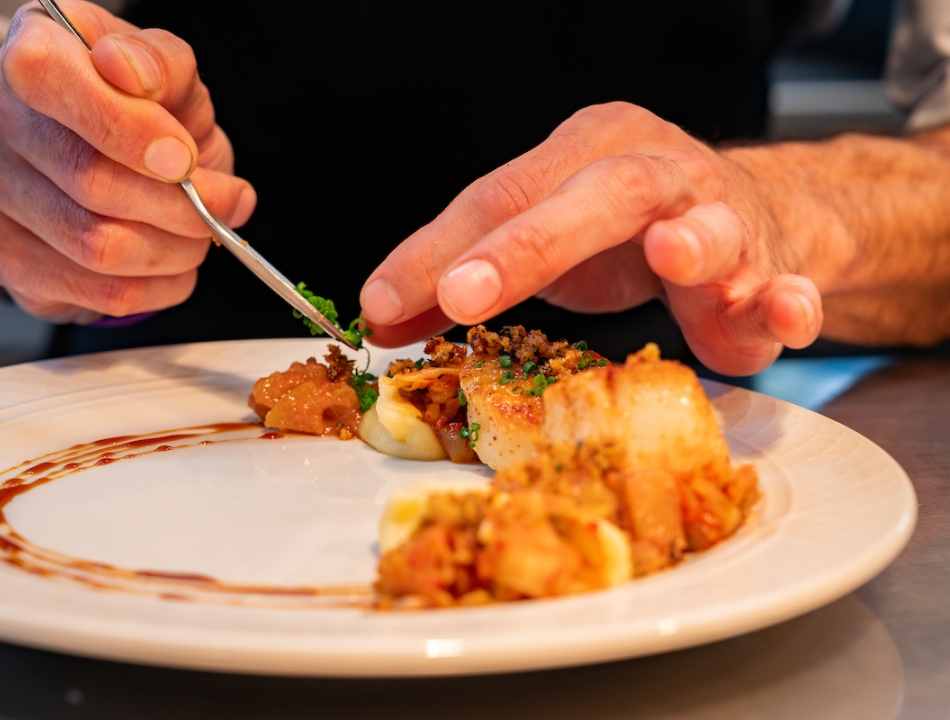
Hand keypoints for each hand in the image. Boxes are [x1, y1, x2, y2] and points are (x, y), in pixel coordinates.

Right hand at [0, 0, 254, 322]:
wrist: (99, 151)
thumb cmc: (138, 110)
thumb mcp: (168, 72)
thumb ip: (161, 66)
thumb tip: (133, 72)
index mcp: (29, 49)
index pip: (49, 80)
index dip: (127, 128)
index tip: (183, 158)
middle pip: (88, 180)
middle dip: (179, 204)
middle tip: (220, 206)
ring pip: (97, 245)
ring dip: (173, 250)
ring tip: (199, 235)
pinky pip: (95, 291)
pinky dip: (156, 286)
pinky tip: (171, 265)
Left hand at [359, 102, 822, 375]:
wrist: (749, 221)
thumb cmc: (624, 230)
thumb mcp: (538, 239)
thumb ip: (466, 272)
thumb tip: (381, 317)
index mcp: (582, 154)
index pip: (500, 196)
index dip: (437, 251)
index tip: (382, 303)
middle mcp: (654, 174)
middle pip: (598, 194)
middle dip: (530, 242)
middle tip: (463, 293)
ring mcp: (721, 219)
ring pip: (708, 224)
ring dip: (692, 242)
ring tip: (672, 256)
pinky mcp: (773, 271)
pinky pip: (785, 285)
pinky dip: (786, 302)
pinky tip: (778, 314)